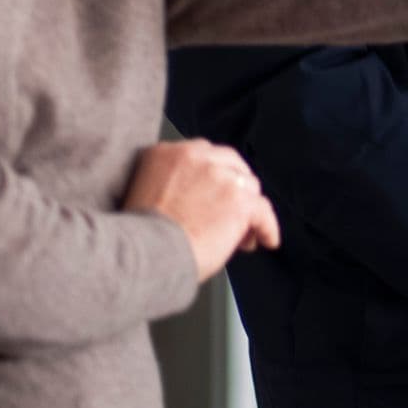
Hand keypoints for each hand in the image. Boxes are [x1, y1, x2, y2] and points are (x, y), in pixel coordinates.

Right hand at [125, 133, 279, 278]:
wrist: (146, 253)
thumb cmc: (140, 236)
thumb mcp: (144, 192)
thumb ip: (170, 184)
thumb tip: (199, 201)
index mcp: (166, 153)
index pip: (203, 157)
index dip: (213, 179)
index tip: (214, 196)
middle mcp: (195, 156)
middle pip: (230, 164)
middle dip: (234, 189)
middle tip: (232, 214)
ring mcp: (220, 175)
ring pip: (248, 186)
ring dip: (248, 209)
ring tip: (243, 235)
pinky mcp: (239, 199)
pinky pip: (263, 211)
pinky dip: (267, 227)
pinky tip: (267, 239)